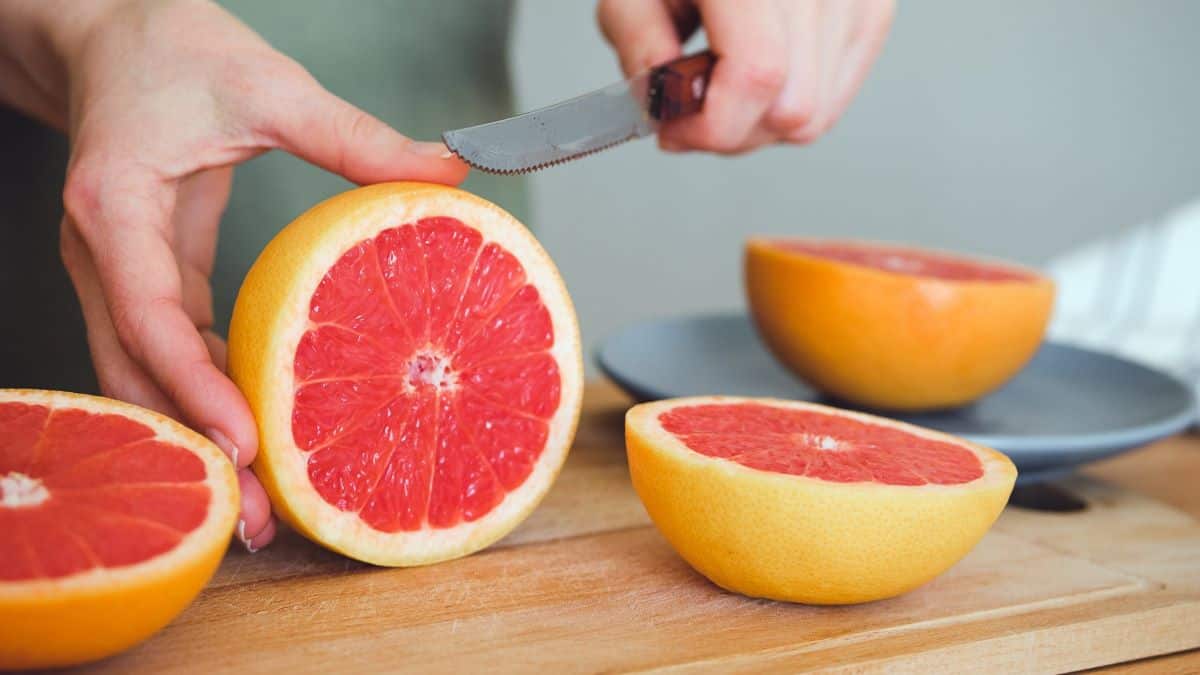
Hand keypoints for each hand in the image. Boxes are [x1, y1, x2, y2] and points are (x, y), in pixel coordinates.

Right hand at [51, 0, 467, 550]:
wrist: (105, 33)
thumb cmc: (173, 51)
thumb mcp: (268, 85)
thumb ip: (355, 136)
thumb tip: (448, 174)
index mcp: (117, 208)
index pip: (150, 315)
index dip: (195, 386)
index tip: (248, 441)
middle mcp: (100, 252)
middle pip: (138, 374)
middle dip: (195, 449)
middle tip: (259, 519)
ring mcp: (112, 271)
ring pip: (142, 377)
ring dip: (197, 440)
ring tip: (258, 508)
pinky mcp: (140, 277)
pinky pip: (163, 353)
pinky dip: (203, 398)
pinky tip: (253, 435)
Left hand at [598, 0, 894, 152]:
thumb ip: (639, 45)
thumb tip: (668, 109)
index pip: (758, 73)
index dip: (712, 124)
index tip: (672, 129)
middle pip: (791, 109)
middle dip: (731, 131)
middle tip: (689, 108)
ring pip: (816, 115)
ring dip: (758, 123)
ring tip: (721, 82)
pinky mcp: (872, 11)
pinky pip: (834, 99)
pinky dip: (787, 105)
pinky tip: (755, 76)